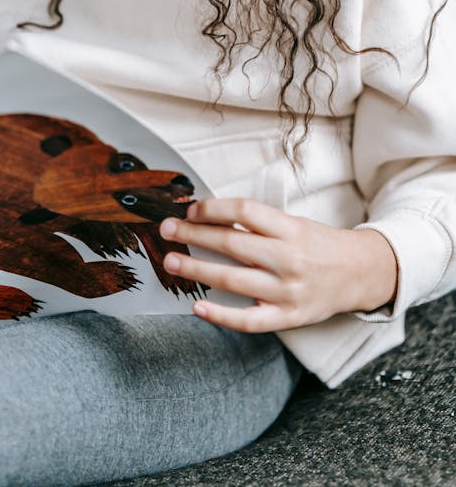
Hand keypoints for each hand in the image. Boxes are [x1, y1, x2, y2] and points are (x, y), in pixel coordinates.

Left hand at [159, 197, 398, 332]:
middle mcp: (290, 258)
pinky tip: (198, 306)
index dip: (214, 208)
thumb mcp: (294, 223)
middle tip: (167, 230)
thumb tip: (208, 216)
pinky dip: (221, 315)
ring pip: (234, 280)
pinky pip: (249, 320)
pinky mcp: (289, 318)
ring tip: (172, 262)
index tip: (191, 209)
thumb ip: (258, 223)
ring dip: (197, 270)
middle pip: (233, 244)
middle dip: (194, 235)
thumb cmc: (319, 244)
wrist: (360, 274)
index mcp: (291, 229)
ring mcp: (289, 291)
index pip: (245, 211)